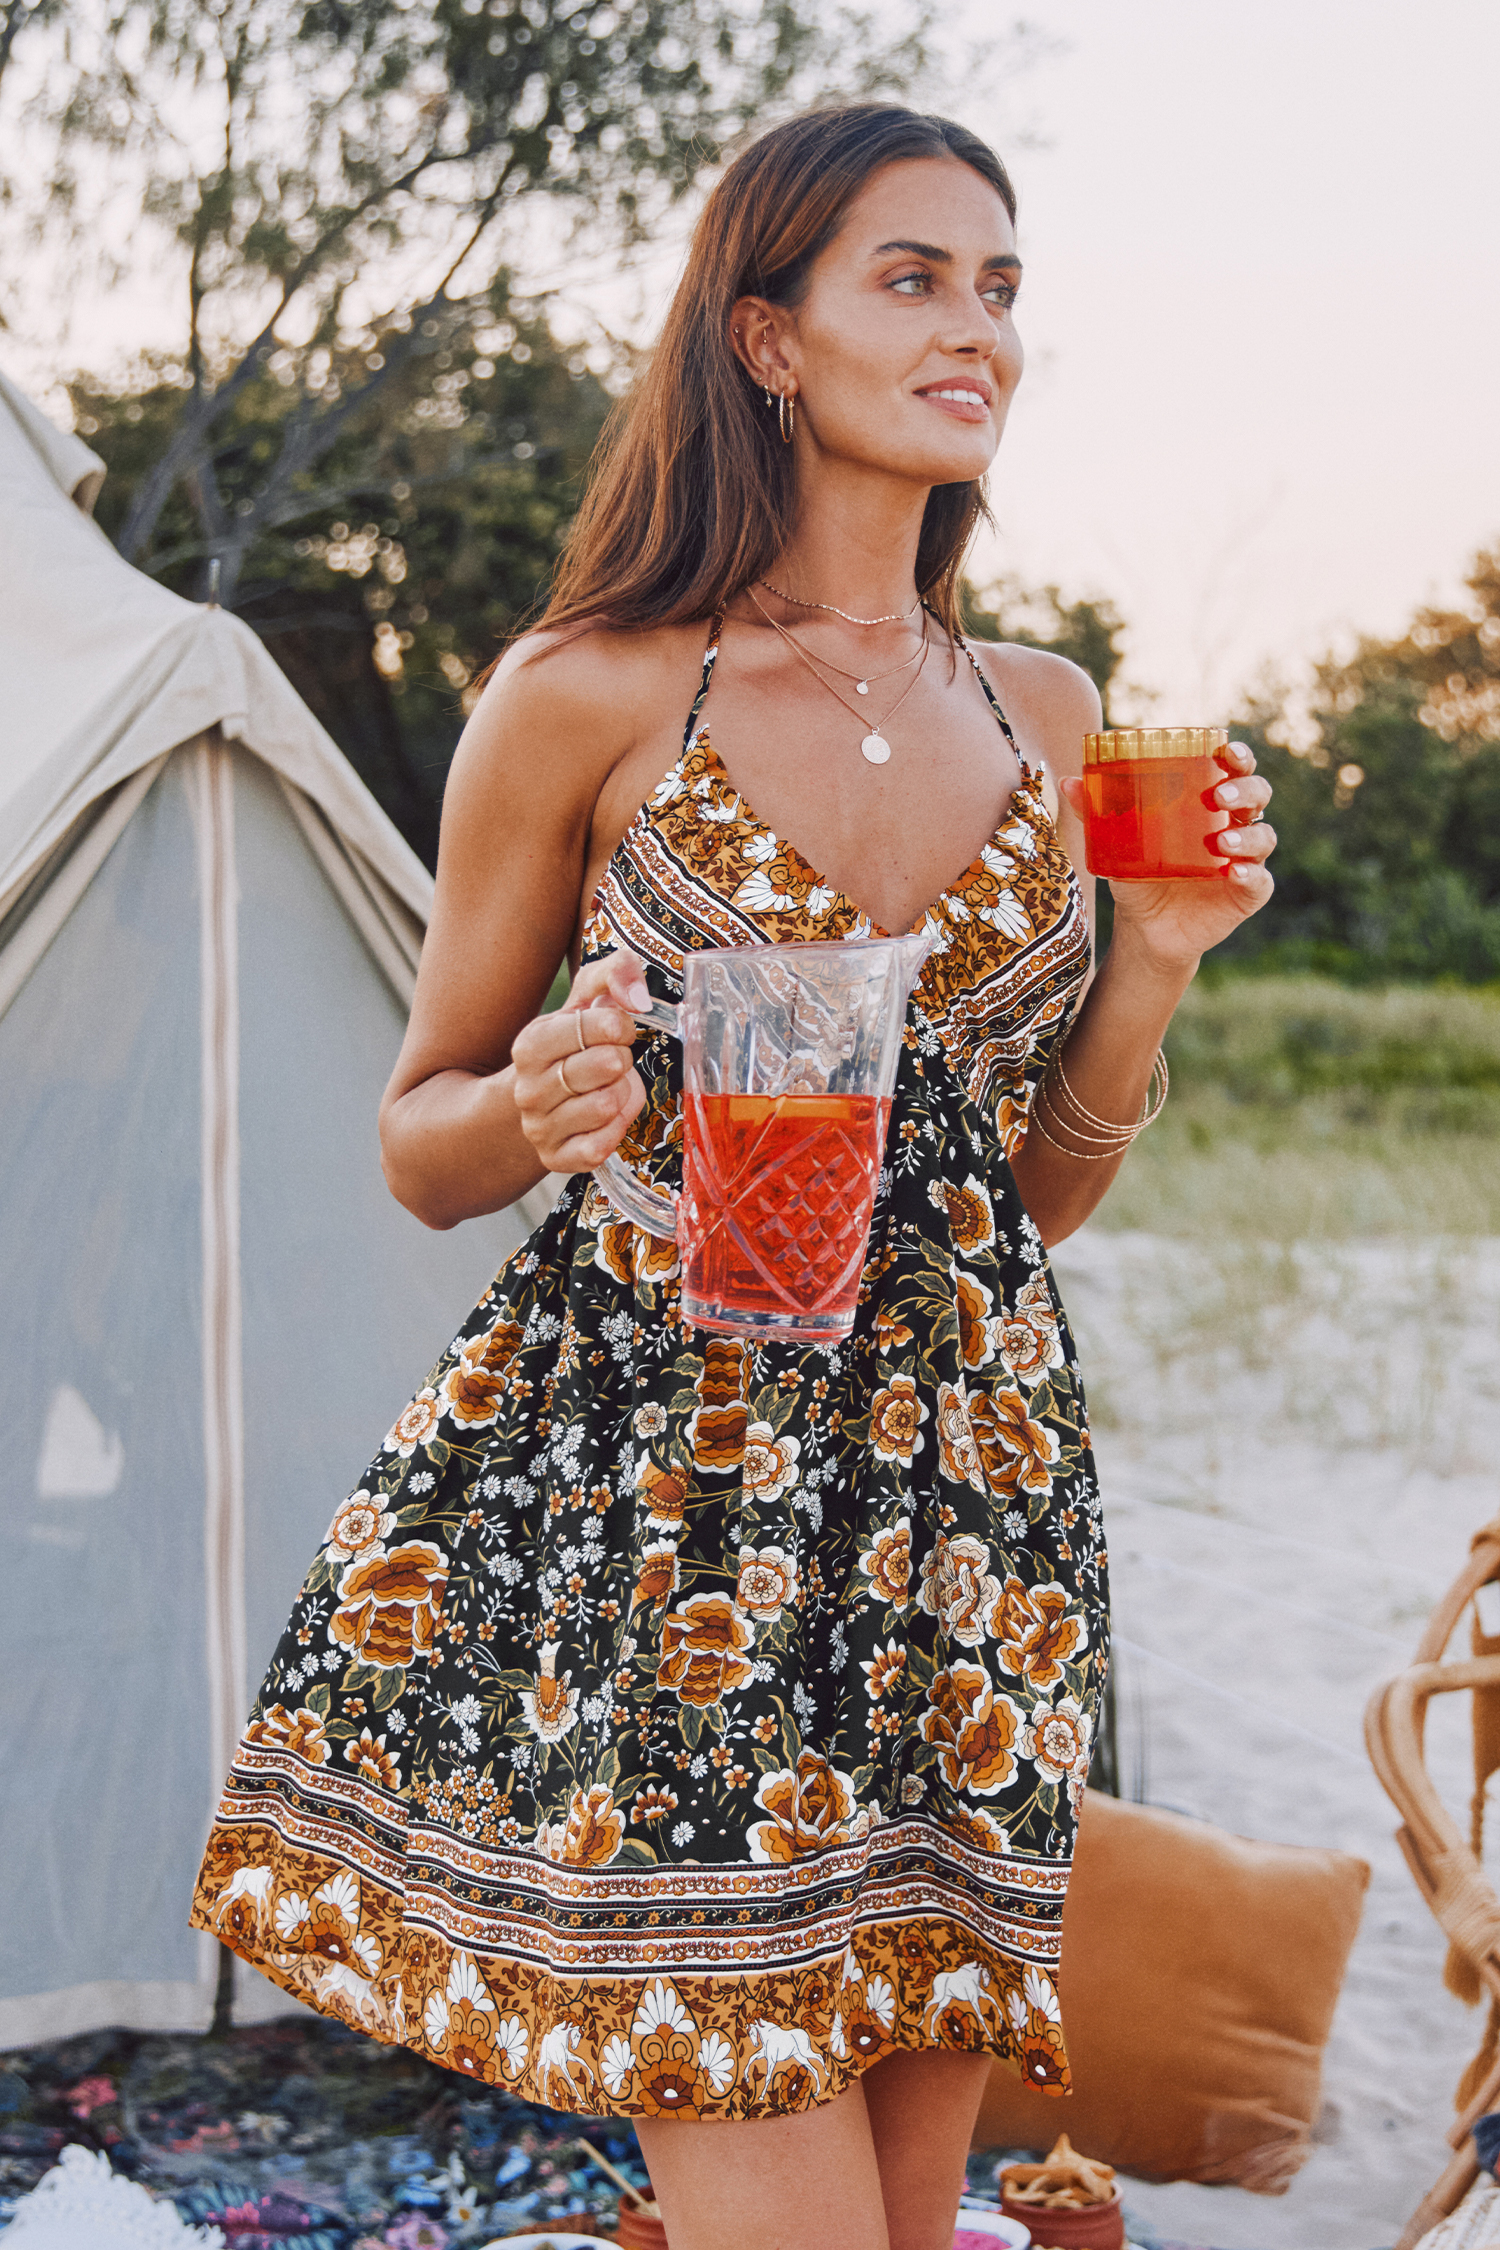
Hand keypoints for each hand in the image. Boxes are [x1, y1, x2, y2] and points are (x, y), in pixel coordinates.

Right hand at [511, 951, 649, 1172]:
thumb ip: (613, 974)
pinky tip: (606, 1118)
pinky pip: (601, 1145)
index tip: (618, 1030)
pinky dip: (615, 1129)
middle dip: (622, 1060)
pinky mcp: (556, 1159)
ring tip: (607, 1088)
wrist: (537, 1105)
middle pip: (607, 1065)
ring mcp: (539, 1127)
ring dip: (621, 1095)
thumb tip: (638, 995)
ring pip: (606, 1106)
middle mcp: (528, 1089)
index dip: (619, 1025)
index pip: (593, 1026)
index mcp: (530, 1045)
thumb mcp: (584, 1003)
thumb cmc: (571, 1047)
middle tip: (612, 1062)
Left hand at [1060, 742, 1274, 971]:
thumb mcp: (1115, 843)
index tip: (1227, 750)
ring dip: (1247, 835)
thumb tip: (1067, 780)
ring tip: (1221, 842)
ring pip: (1262, 837)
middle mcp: (1233, 827)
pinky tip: (1234, 873)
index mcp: (1210, 805)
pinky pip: (1260, 882)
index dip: (1239, 757)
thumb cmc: (1138, 875)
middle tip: (1219, 795)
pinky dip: (1251, 875)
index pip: (1235, 771)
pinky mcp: (1245, 895)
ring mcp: (1243, 860)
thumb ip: (1096, 814)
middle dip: (1245, 789)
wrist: (1145, 929)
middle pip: (1257, 796)